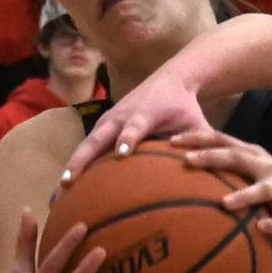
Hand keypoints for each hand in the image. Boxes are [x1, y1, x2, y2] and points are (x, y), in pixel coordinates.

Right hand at [62, 67, 212, 180]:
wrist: (171, 79)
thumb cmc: (186, 107)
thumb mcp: (197, 123)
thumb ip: (204, 144)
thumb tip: (213, 174)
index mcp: (144, 113)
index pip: (134, 127)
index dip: (127, 139)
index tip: (121, 155)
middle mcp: (121, 116)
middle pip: (97, 137)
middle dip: (82, 159)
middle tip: (69, 181)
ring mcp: (108, 120)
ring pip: (86, 145)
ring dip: (72, 167)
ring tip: (58, 193)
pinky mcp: (102, 126)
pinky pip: (87, 148)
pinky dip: (76, 166)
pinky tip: (66, 190)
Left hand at [170, 128, 271, 247]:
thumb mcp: (250, 172)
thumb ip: (224, 166)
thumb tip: (183, 164)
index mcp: (252, 155)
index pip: (221, 140)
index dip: (198, 137)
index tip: (171, 140)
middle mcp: (266, 166)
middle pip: (237, 157)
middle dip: (213, 157)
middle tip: (187, 161)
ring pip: (262, 190)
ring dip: (244, 196)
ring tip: (226, 204)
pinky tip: (262, 228)